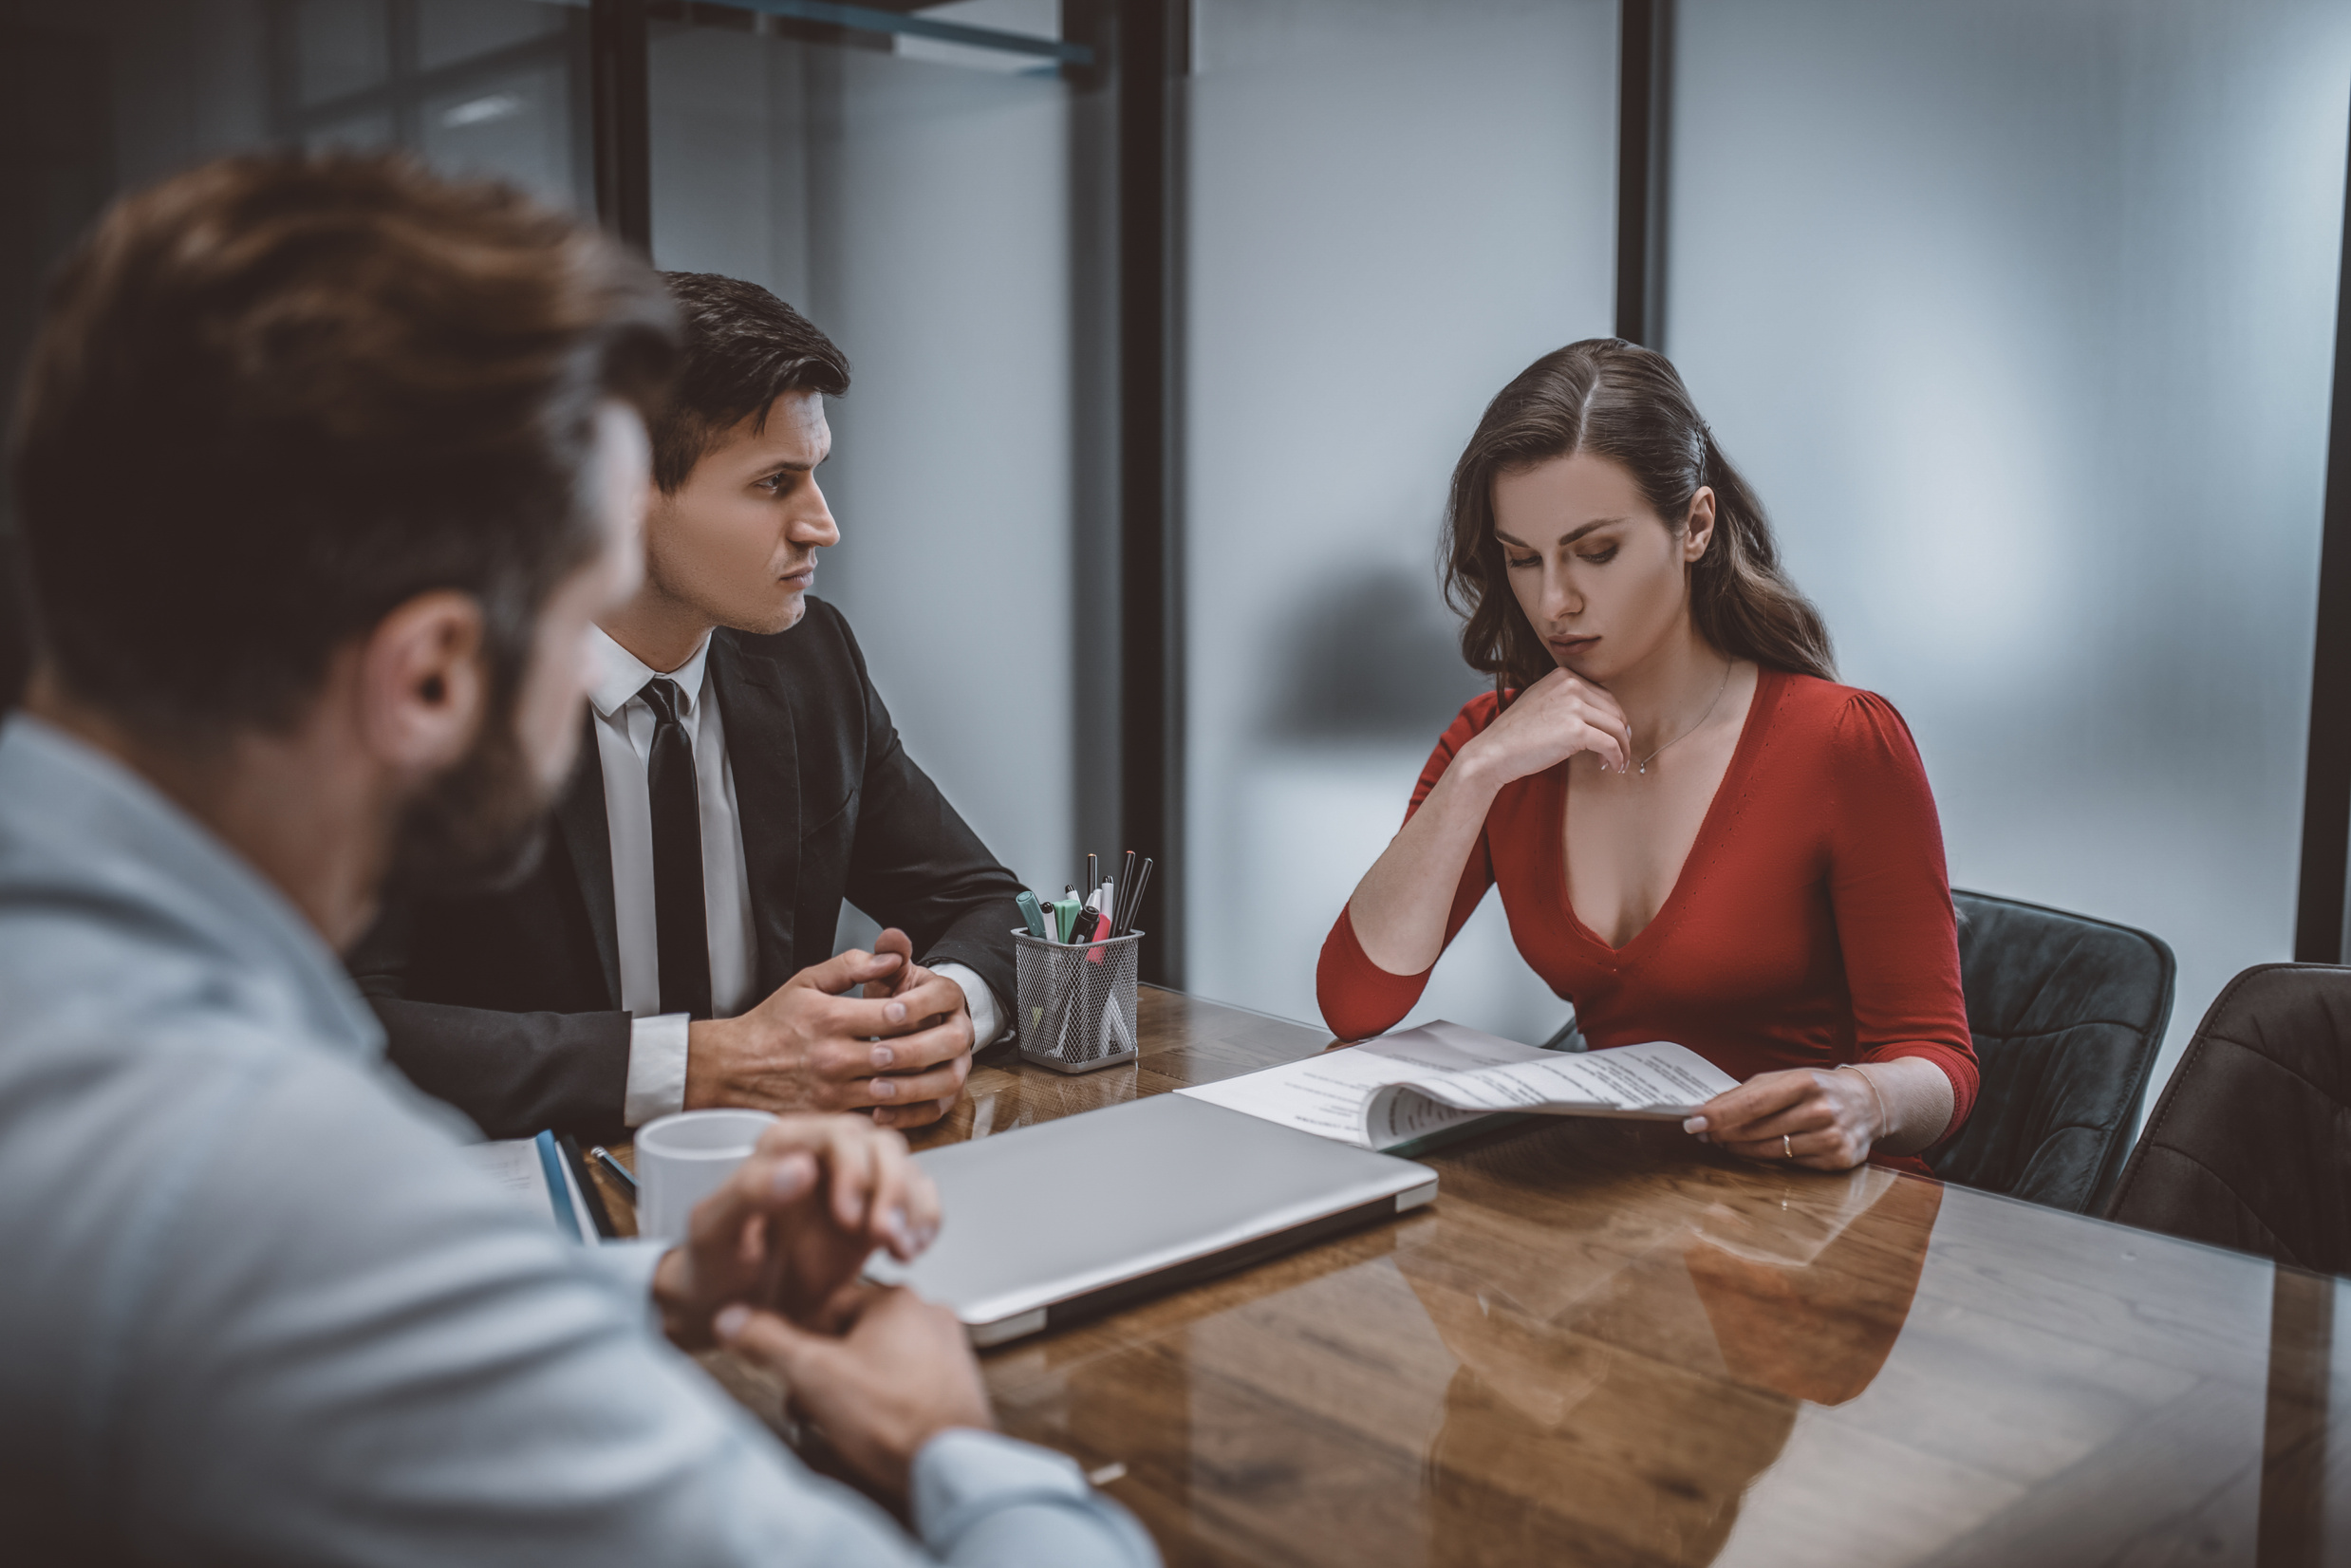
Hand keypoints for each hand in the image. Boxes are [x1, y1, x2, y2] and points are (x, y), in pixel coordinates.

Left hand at [652, 1114, 939, 1348]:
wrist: (726, 1312)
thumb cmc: (710, 1268)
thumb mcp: (714, 1231)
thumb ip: (750, 1192)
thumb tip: (802, 1167)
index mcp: (781, 1147)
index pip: (836, 1135)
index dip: (853, 1170)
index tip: (848, 1216)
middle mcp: (821, 1158)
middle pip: (881, 1147)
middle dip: (891, 1190)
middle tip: (883, 1235)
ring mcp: (851, 1186)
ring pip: (906, 1170)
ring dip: (913, 1208)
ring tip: (901, 1248)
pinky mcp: (872, 1215)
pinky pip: (916, 1201)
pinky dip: (924, 1223)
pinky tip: (911, 1251)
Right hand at [685, 937, 973, 1120]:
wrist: (733, 1069)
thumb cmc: (771, 1026)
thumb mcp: (806, 982)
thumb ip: (851, 966)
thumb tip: (892, 956)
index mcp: (832, 1019)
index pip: (895, 1014)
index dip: (922, 1011)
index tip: (932, 1009)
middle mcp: (834, 1058)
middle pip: (901, 1054)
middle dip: (931, 1047)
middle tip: (951, 1040)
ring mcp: (833, 1092)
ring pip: (896, 1090)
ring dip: (924, 1080)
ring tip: (941, 1067)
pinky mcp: (831, 1118)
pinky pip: (878, 1119)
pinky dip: (903, 1110)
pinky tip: (917, 1097)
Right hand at [716, 1284, 993, 1506]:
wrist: (950, 1466)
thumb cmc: (894, 1420)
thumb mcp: (813, 1375)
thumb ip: (769, 1341)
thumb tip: (732, 1319)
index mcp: (897, 1299)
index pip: (827, 1306)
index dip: (801, 1342)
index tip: (791, 1371)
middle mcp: (929, 1316)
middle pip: (854, 1335)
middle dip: (824, 1371)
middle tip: (809, 1403)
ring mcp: (948, 1350)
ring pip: (880, 1360)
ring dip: (851, 1387)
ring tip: (838, 1421)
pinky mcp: (957, 1385)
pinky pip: (906, 1383)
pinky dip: (884, 1401)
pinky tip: (873, 1429)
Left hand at [860, 928, 974, 1130]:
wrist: (907, 1027)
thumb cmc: (895, 999)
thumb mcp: (890, 974)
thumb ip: (888, 954)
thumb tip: (891, 938)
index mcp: (948, 996)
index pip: (945, 995)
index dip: (919, 1004)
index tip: (889, 1010)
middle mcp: (960, 1030)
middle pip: (953, 1041)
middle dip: (915, 1048)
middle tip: (878, 1053)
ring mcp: (957, 1064)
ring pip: (949, 1080)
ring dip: (914, 1087)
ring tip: (876, 1089)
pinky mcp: (946, 1093)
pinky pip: (936, 1109)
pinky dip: (910, 1114)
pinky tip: (879, 1113)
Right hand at [1457, 667, 1633, 786]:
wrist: (1494, 752)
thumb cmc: (1515, 734)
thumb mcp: (1541, 701)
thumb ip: (1567, 700)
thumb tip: (1600, 717)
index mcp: (1563, 676)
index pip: (1604, 695)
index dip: (1612, 717)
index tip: (1613, 735)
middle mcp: (1571, 685)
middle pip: (1614, 710)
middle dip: (1620, 733)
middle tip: (1618, 751)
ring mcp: (1573, 706)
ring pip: (1616, 727)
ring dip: (1621, 747)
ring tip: (1616, 762)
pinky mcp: (1576, 730)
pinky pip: (1610, 744)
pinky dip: (1615, 757)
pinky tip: (1610, 766)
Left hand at [1682, 1067, 1881, 1170]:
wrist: (1869, 1103)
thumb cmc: (1816, 1088)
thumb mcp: (1786, 1078)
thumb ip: (1748, 1092)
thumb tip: (1708, 1112)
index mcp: (1805, 1082)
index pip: (1753, 1103)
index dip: (1720, 1114)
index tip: (1694, 1121)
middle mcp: (1821, 1110)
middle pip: (1758, 1130)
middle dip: (1725, 1133)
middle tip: (1704, 1133)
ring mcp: (1832, 1137)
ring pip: (1771, 1151)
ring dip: (1741, 1148)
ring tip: (1725, 1142)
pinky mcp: (1839, 1160)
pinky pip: (1791, 1164)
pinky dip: (1770, 1158)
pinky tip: (1759, 1151)